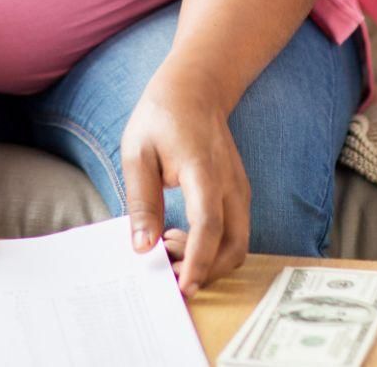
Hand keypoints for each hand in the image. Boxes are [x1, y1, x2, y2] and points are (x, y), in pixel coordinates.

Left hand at [122, 69, 250, 294]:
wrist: (195, 89)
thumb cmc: (161, 117)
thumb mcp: (137, 153)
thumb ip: (142, 201)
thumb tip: (143, 246)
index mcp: (203, 171)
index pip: (208, 226)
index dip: (197, 260)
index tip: (182, 287)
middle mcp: (230, 185)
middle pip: (233, 246)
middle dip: (204, 271)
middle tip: (167, 272)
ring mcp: (240, 190)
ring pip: (238, 244)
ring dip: (208, 261)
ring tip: (168, 247)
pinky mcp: (239, 195)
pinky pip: (235, 233)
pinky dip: (213, 247)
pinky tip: (180, 235)